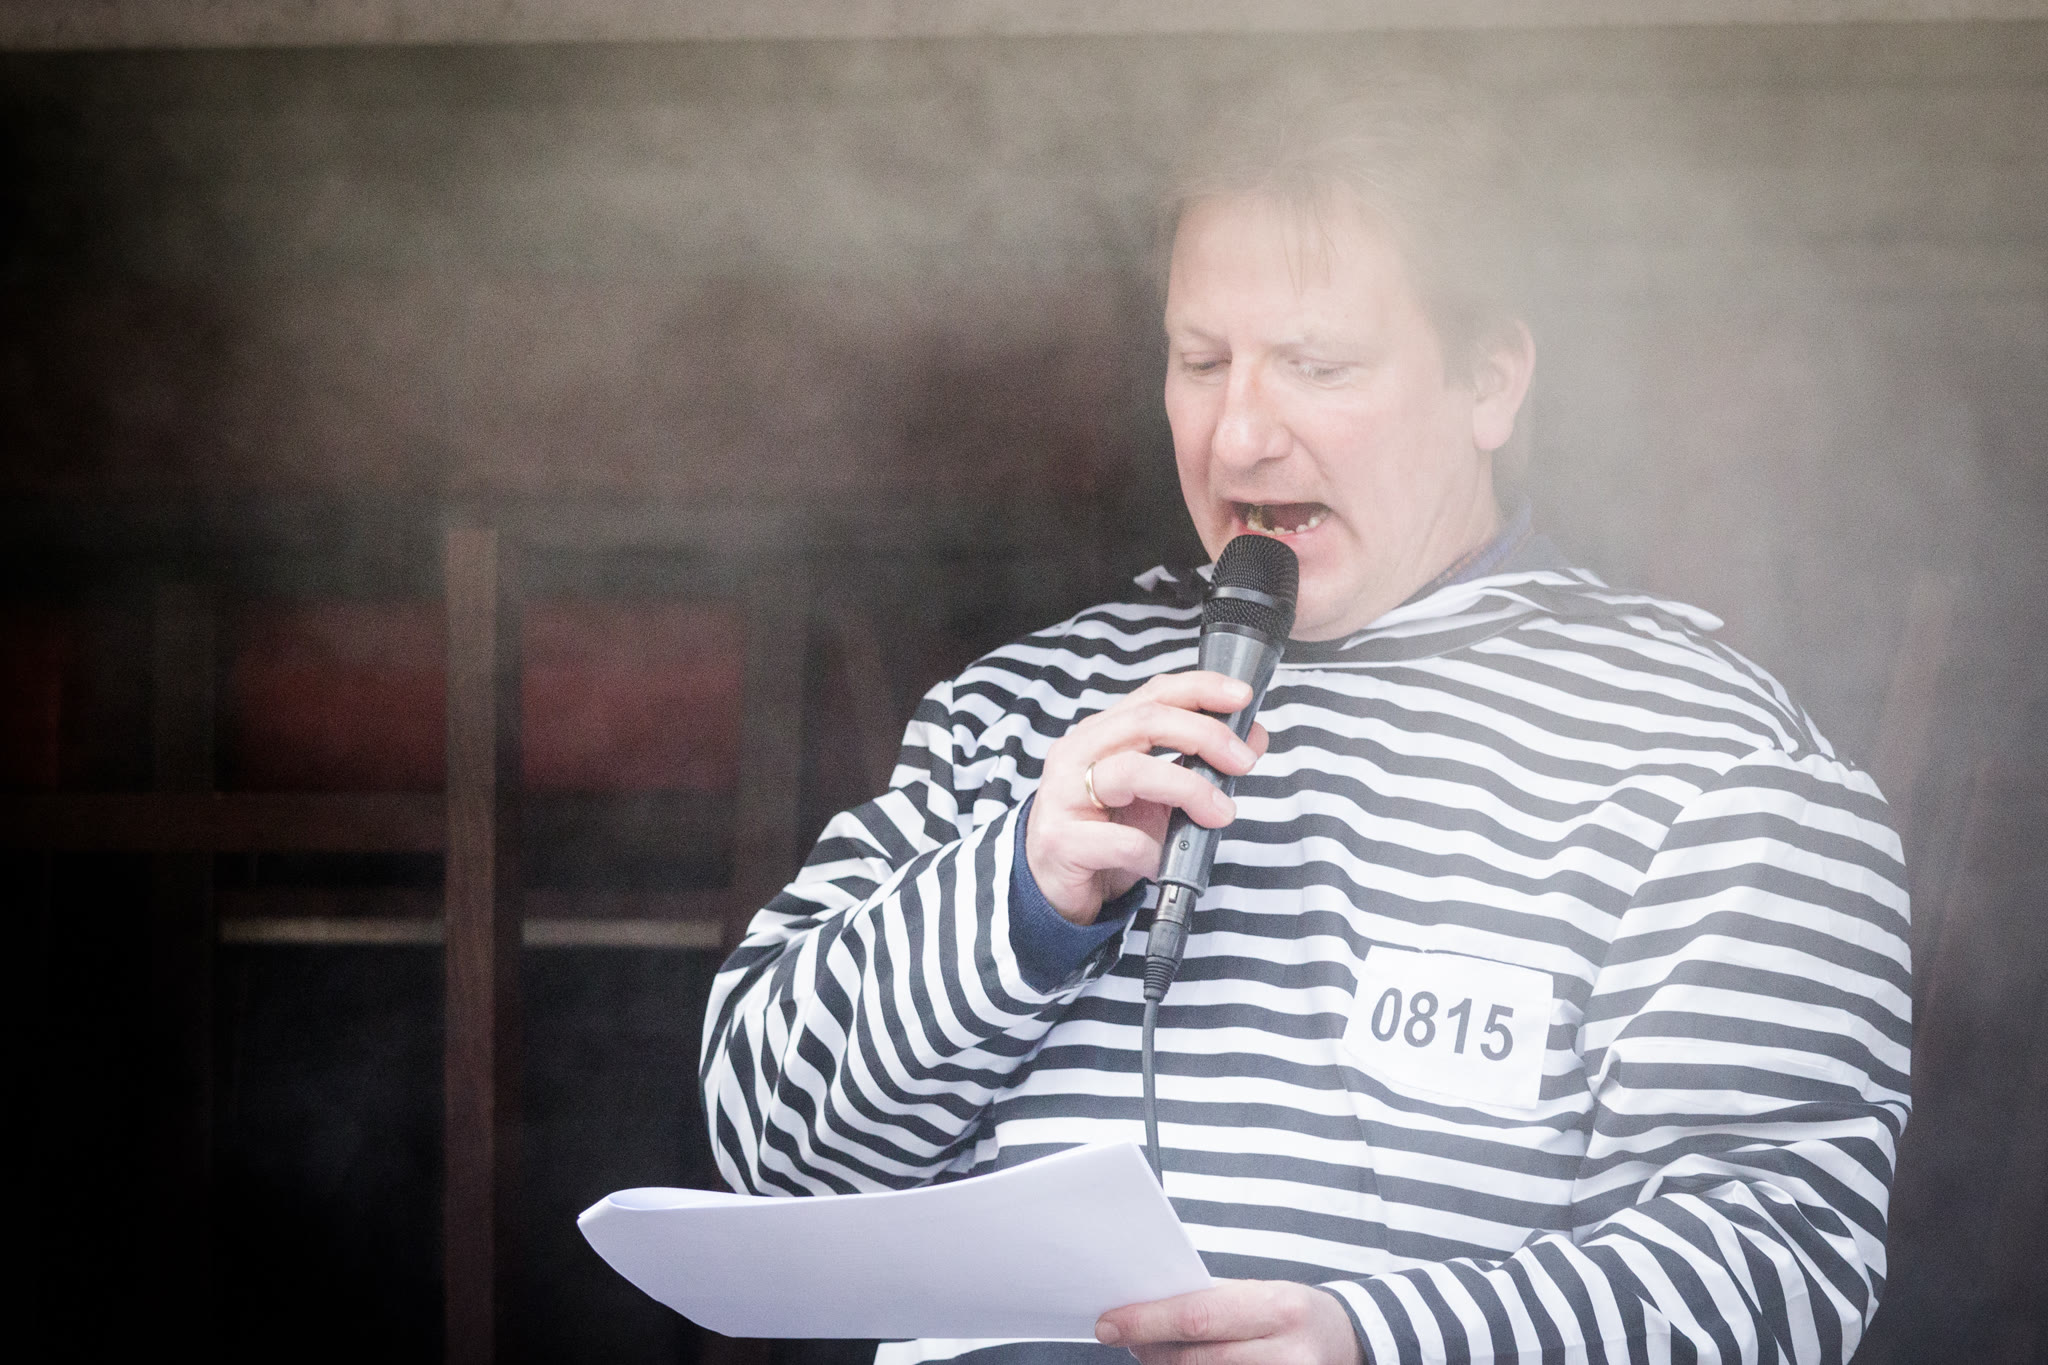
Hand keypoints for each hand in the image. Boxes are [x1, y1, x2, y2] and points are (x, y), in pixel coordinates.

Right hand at [1025, 671, 1268, 924]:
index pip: (1154, 694)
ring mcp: (1063, 794)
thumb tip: (1251, 738)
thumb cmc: (1107, 833)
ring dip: (1189, 789)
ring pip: (1133, 772)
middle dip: (1205, 735)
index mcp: (1102, 734)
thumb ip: (1197, 763)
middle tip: (1242, 762)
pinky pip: (1121, 840)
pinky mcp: (1060, 840)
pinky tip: (1161, 862)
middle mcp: (1077, 753)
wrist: (1056, 888)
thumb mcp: (1158, 794)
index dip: (1200, 689)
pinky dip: (1154, 851)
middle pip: (1146, 721)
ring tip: (1219, 813)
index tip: (1242, 697)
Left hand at [1095, 1279, 1363, 1364]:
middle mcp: (1285, 1354)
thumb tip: (1145, 1310)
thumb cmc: (1289, 1312)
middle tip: (1123, 1336)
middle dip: (1150, 1348)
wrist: (1345, 1340)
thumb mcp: (1259, 1295)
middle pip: (1195, 1359)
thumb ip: (1210, 1303)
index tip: (1107, 1322)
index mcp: (1278, 1309)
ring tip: (1150, 1350)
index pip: (1197, 1317)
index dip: (1146, 1322)